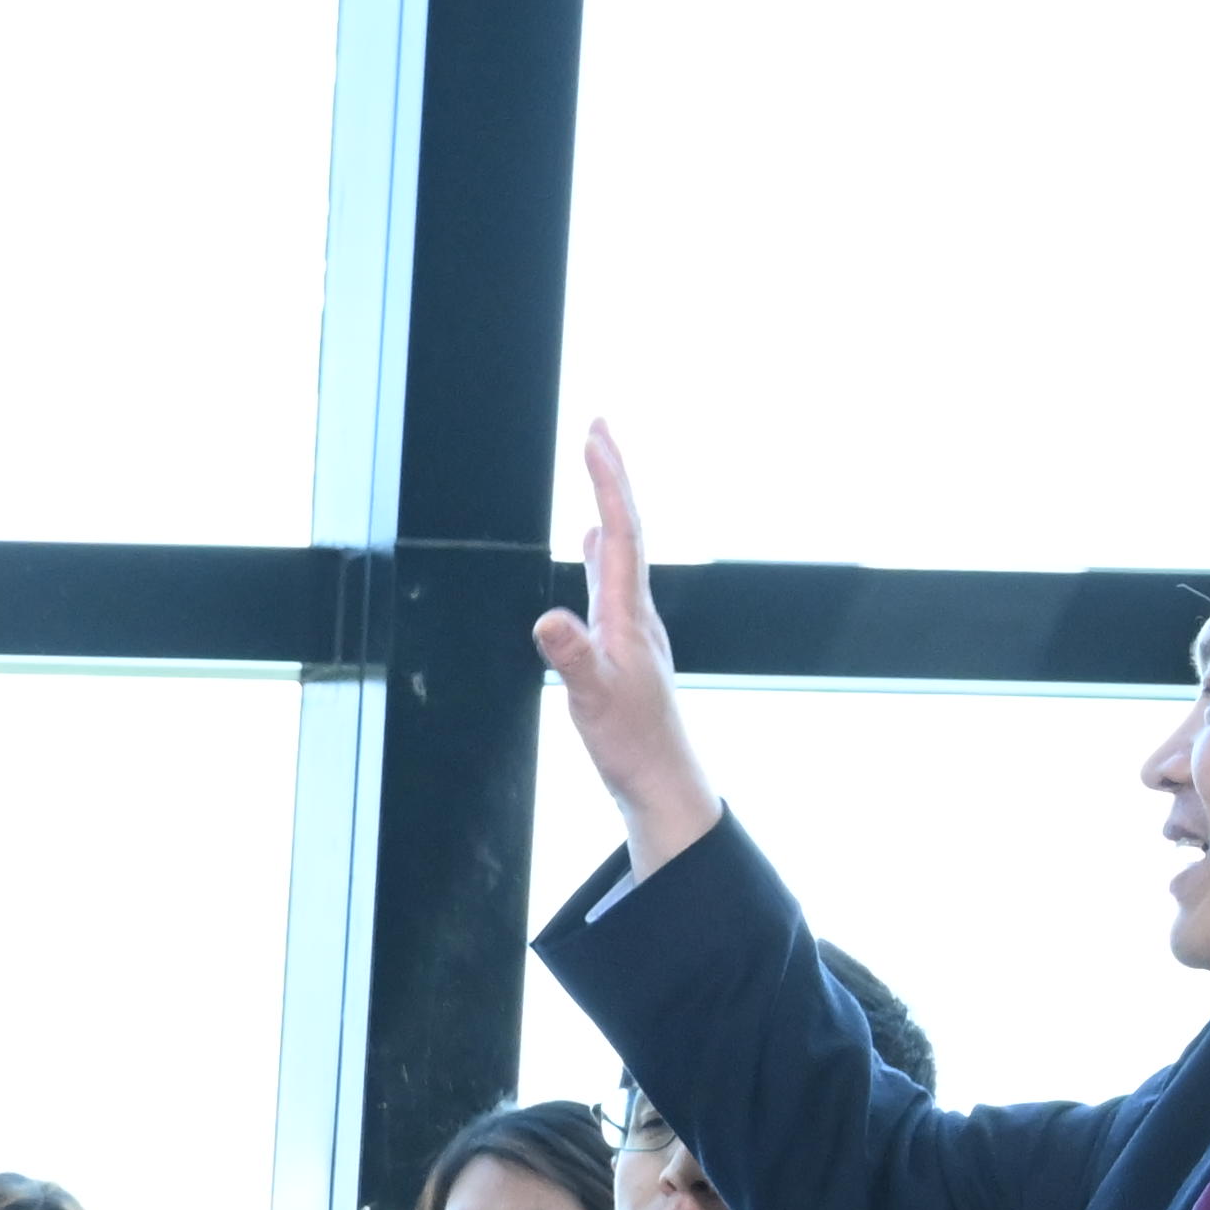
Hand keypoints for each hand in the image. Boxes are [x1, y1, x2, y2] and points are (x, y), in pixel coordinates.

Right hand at [528, 419, 726, 884]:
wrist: (661, 779)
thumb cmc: (631, 743)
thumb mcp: (593, 700)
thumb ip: (573, 658)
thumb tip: (549, 619)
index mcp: (628, 614)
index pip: (622, 532)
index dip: (608, 482)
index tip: (595, 438)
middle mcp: (635, 611)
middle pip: (627, 528)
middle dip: (611, 476)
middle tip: (598, 430)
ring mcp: (631, 626)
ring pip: (621, 550)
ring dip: (608, 505)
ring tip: (598, 471)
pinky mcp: (623, 644)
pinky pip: (611, 579)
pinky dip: (601, 549)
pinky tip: (594, 546)